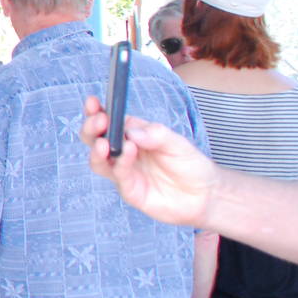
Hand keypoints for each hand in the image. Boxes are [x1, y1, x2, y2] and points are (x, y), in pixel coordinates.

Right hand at [80, 96, 215, 228]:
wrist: (206, 196)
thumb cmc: (191, 165)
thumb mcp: (178, 142)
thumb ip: (156, 134)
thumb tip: (131, 131)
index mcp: (132, 135)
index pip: (108, 121)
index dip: (96, 111)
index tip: (92, 102)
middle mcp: (123, 153)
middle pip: (94, 139)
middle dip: (91, 128)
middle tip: (99, 121)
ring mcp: (124, 172)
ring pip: (98, 160)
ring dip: (97, 149)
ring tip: (105, 143)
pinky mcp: (130, 190)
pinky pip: (118, 176)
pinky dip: (120, 164)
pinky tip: (129, 152)